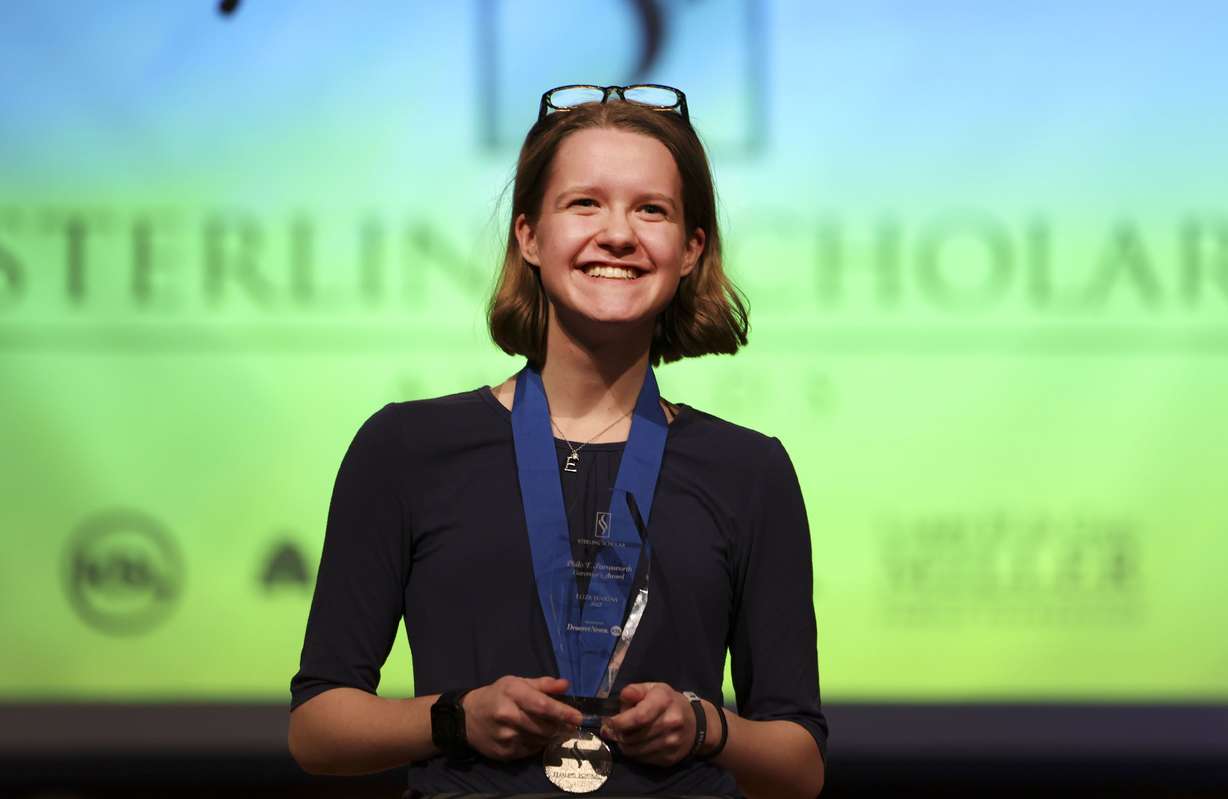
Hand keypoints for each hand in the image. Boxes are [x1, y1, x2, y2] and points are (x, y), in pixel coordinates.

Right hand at [462, 676, 583, 761]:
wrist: (466, 718)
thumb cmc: (496, 696)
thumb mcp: (516, 683)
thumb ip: (543, 684)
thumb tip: (566, 685)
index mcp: (512, 693)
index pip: (542, 705)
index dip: (563, 712)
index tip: (578, 717)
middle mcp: (508, 715)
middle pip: (544, 726)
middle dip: (560, 727)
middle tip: (569, 725)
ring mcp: (505, 737)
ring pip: (539, 740)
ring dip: (550, 736)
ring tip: (552, 729)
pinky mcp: (504, 753)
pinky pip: (530, 751)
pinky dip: (537, 745)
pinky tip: (534, 737)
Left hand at [602, 681, 696, 766]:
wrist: (697, 724)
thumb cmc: (669, 702)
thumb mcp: (653, 689)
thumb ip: (634, 690)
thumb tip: (622, 697)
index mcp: (664, 701)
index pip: (638, 717)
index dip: (619, 722)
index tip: (609, 722)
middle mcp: (671, 722)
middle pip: (634, 736)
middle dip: (618, 734)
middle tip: (614, 730)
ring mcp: (671, 743)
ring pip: (635, 751)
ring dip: (624, 745)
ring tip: (625, 737)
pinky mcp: (670, 758)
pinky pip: (643, 759)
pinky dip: (635, 753)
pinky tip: (637, 744)